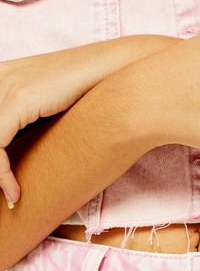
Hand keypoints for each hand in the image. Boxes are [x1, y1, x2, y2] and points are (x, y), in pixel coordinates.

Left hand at [0, 35, 175, 207]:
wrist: (117, 72)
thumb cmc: (94, 93)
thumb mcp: (52, 106)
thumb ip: (33, 119)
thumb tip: (29, 146)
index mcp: (3, 78)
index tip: (8, 186)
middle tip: (8, 194)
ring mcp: (5, 85)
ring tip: (12, 197)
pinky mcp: (17, 99)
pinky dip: (2, 174)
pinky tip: (16, 193)